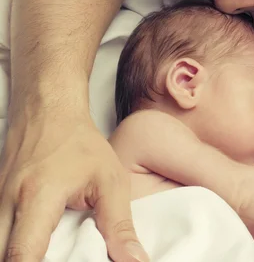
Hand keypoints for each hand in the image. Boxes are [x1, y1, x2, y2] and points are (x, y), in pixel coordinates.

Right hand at [0, 108, 148, 261]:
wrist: (48, 111)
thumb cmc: (81, 143)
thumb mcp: (110, 181)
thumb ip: (119, 224)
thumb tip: (135, 260)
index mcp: (37, 199)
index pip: (22, 255)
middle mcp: (7, 204)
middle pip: (3, 256)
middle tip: (60, 261)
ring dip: (19, 256)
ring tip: (52, 254)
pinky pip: (0, 234)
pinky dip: (15, 246)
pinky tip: (40, 247)